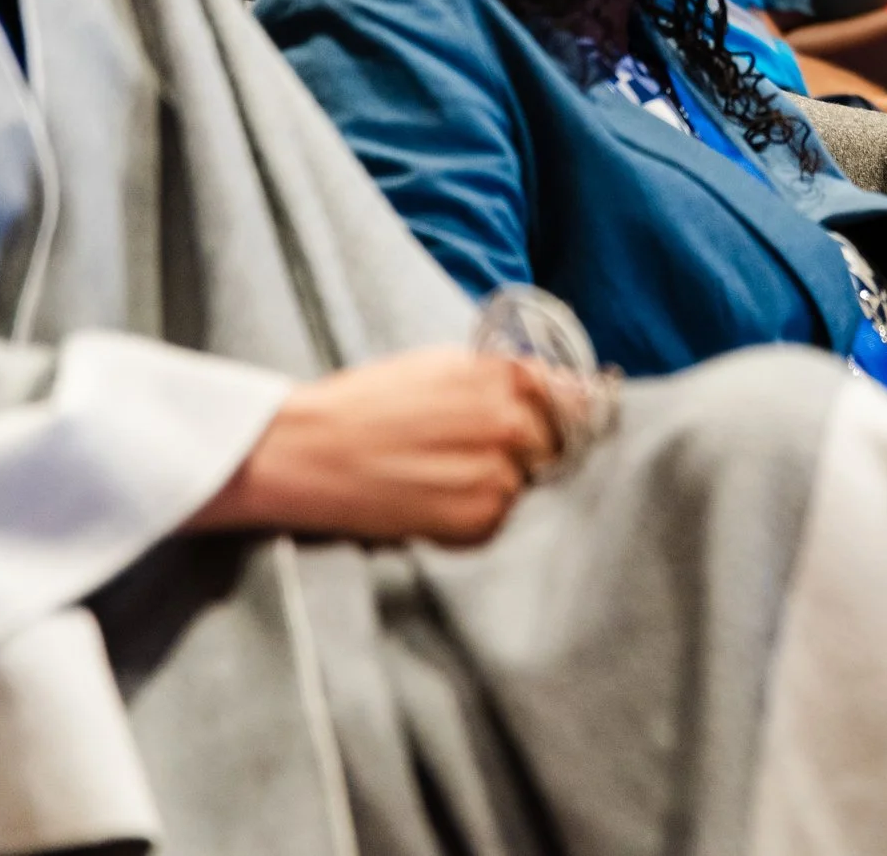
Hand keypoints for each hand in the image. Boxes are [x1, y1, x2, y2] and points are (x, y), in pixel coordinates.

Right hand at [186, 348, 567, 546]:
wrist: (305, 451)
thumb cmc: (369, 402)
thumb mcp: (444, 365)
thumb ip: (505, 379)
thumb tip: (562, 390)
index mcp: (509, 377)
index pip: (580, 399)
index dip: (572, 415)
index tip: (563, 425)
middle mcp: (514, 425)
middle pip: (562, 447)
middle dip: (536, 452)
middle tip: (482, 455)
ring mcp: (499, 476)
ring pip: (530, 486)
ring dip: (505, 485)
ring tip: (449, 477)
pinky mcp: (477, 521)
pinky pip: (501, 520)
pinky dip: (479, 515)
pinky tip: (437, 500)